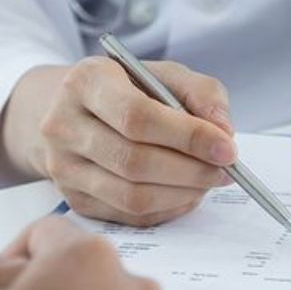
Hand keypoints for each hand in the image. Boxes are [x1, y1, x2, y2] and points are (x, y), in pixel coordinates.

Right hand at [0, 58, 236, 224]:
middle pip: (134, 161)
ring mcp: (63, 167)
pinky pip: (129, 215)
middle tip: (225, 169)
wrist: (71, 111)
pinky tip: (185, 192)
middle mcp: (64, 126)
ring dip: (182, 193)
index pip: (137, 117)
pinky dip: (167, 208)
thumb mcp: (162, 74)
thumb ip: (200, 93)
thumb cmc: (125, 90)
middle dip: (191, 170)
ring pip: (132, 196)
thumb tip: (222, 131)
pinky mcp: (73, 200)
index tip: (227, 148)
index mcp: (85, 82)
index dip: (188, 137)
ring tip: (208, 180)